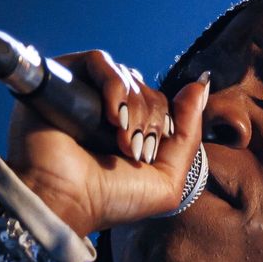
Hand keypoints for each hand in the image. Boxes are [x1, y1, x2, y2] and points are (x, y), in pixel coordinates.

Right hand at [5, 49, 212, 237]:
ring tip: (120, 138)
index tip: (149, 154)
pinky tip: (112, 113)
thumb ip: (190, 134)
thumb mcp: (168, 179)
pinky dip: (114, 83)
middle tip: (133, 149)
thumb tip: (199, 87)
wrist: (64, 200)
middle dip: (151, 119)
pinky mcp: (64, 79)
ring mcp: (86, 93)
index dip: (165, 124)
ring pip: (128, 75)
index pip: (162, 104)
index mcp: (131, 132)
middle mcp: (107, 110)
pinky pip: (100, 61)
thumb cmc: (110, 200)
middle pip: (148, 89)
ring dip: (134, 107)